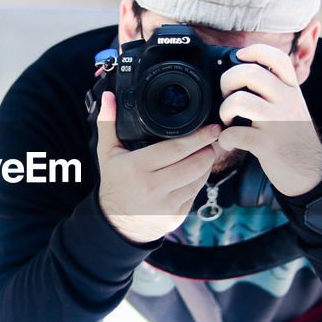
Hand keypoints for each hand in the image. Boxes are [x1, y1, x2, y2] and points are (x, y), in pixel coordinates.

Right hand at [95, 90, 219, 243]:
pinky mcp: (176, 216)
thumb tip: (109, 96)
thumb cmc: (115, 183)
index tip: (211, 128)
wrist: (117, 224)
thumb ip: (108, 123)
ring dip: (207, 163)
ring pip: (199, 179)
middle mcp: (153, 188)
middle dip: (208, 148)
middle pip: (194, 164)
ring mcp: (166, 205)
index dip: (199, 137)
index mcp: (137, 168)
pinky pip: (196, 193)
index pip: (176, 149)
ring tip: (207, 150)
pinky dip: (200, 179)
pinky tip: (198, 170)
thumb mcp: (107, 153)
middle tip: (213, 137)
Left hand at [217, 43, 321, 196]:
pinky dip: (225, 138)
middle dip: (227, 82)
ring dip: (224, 109)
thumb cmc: (294, 138)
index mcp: (291, 90)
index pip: (276, 57)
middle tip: (227, 97)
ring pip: (239, 101)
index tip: (239, 58)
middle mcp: (287, 101)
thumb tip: (244, 72)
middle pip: (250, 73)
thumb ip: (275, 89)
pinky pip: (235, 134)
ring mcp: (278, 122)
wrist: (312, 173)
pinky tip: (229, 142)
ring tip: (228, 120)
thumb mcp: (292, 106)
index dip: (254, 51)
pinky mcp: (268, 145)